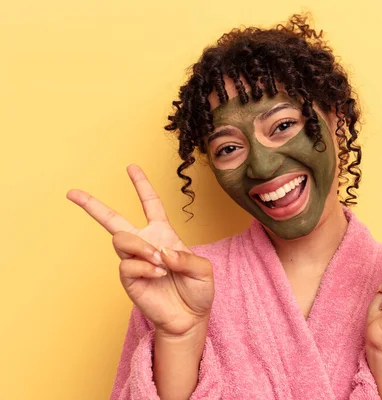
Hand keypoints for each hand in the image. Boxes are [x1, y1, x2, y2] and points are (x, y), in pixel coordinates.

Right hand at [67, 164, 213, 336]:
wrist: (190, 318)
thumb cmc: (198, 290)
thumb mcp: (203, 269)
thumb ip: (186, 258)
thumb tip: (160, 252)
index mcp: (163, 234)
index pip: (150, 204)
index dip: (142, 185)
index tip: (131, 167)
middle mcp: (145, 244)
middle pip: (113, 220)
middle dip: (92, 205)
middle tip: (72, 193)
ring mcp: (134, 261)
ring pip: (121, 239)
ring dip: (141, 247)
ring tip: (158, 262)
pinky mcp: (129, 279)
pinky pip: (127, 265)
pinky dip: (145, 267)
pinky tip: (157, 274)